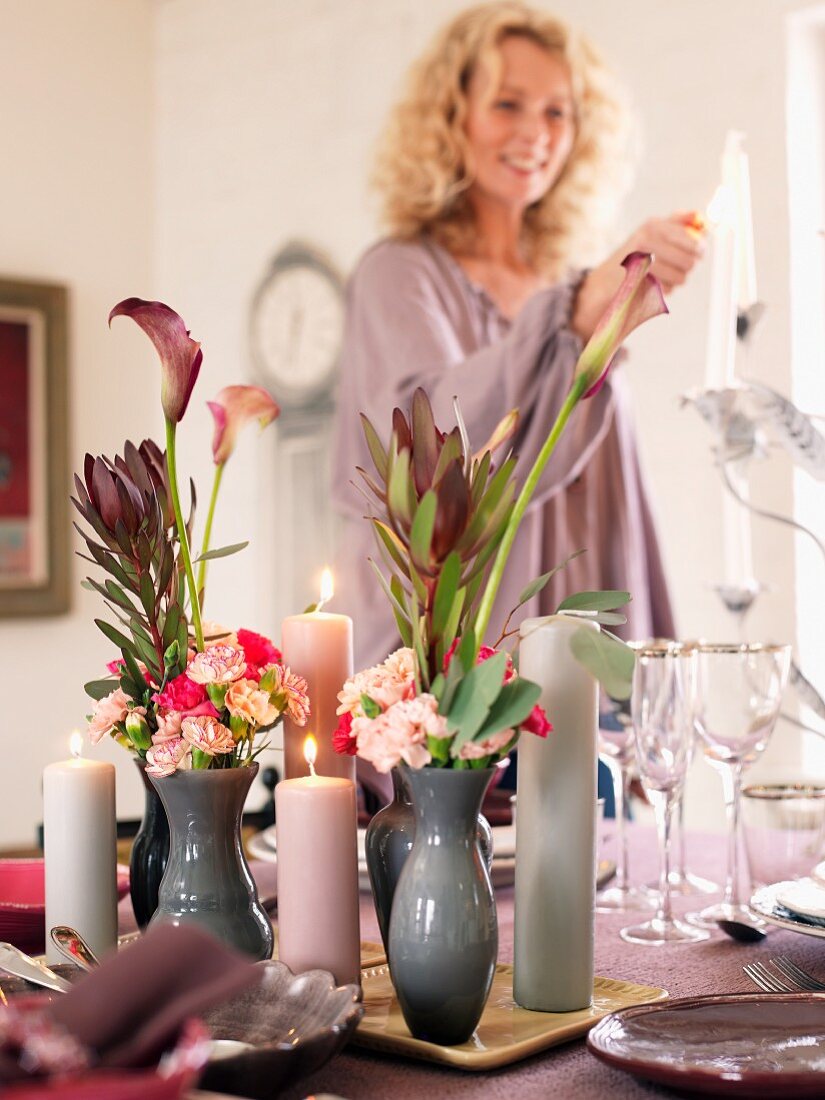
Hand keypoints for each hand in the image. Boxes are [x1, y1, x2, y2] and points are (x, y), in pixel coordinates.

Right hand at [571, 211, 704, 341]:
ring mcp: (641, 262)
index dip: (699, 248)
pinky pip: (667, 289)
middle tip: (676, 266)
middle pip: (689, 260)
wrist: (605, 281)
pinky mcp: (640, 283)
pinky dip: (664, 290)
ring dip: (675, 280)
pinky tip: (652, 284)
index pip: (692, 238)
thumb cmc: (636, 254)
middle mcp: (646, 240)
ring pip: (681, 277)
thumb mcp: (654, 231)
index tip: (698, 252)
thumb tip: (702, 220)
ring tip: (661, 275)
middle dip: (686, 267)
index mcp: (653, 225)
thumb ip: (680, 222)